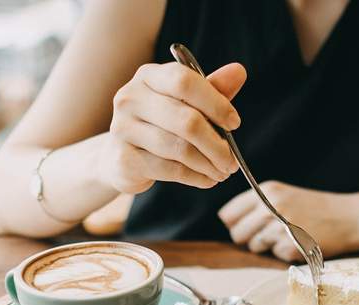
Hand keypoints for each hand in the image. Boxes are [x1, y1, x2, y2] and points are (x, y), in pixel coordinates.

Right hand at [97, 62, 246, 193]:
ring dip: (208, 164)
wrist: (119, 157)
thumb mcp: (185, 103)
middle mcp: (130, 97)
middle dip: (216, 145)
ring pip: (180, 149)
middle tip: (232, 161)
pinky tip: (207, 179)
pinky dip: (196, 177)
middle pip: (186, 121)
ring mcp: (123, 128)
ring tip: (222, 172)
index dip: (215, 103)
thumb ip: (212, 89)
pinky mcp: (124, 158)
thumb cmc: (160, 124)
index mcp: (148, 76)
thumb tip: (239, 71)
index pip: (184, 82)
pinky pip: (170, 170)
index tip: (234, 123)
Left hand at [218, 181, 358, 261]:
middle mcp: (270, 207)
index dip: (234, 223)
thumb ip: (257, 204)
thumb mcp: (284, 195)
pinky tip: (298, 243)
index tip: (245, 225)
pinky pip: (273, 255)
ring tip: (287, 235)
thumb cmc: (315, 208)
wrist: (349, 217)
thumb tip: (229, 223)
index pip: (228, 214)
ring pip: (253, 246)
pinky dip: (284, 253)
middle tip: (268, 234)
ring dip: (266, 246)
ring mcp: (279, 228)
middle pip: (237, 233)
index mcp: (266, 191)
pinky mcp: (290, 247)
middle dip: (248, 237)